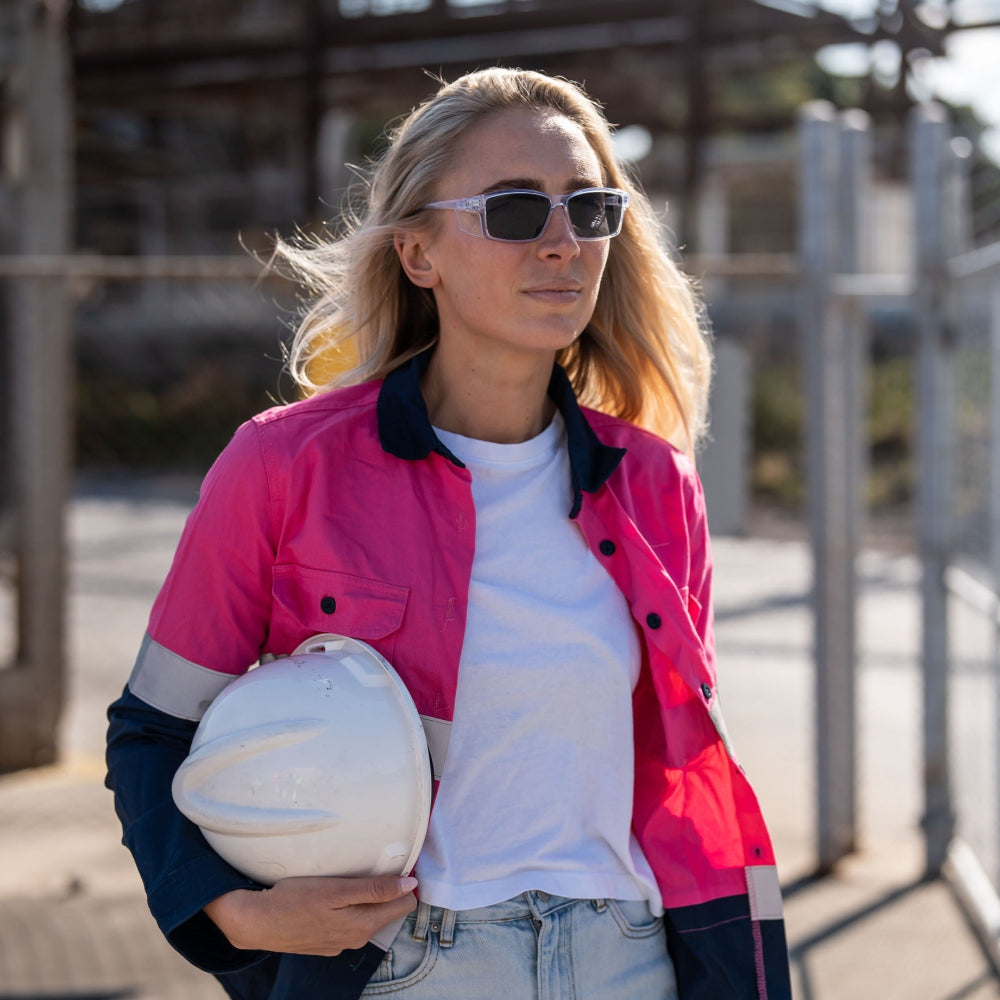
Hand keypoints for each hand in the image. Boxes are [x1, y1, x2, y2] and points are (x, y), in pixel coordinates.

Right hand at [204, 875, 417, 955]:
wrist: (257, 922)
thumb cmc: (295, 900)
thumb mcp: (337, 889)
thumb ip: (375, 890)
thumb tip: (410, 886)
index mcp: (363, 925)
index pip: (404, 905)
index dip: (404, 883)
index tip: (398, 864)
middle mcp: (356, 939)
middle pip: (387, 911)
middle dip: (387, 890)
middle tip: (373, 865)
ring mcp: (340, 944)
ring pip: (368, 917)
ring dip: (367, 899)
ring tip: (353, 877)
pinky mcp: (326, 943)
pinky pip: (349, 924)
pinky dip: (349, 909)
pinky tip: (334, 897)